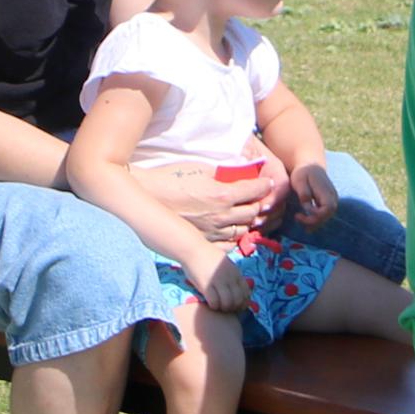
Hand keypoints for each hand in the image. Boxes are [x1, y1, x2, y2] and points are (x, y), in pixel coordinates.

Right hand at [141, 159, 284, 240]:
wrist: (148, 196)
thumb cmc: (172, 178)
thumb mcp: (201, 168)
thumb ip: (224, 172)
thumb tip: (239, 171)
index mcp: (223, 194)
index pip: (255, 190)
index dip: (265, 185)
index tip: (266, 182)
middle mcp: (221, 215)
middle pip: (253, 212)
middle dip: (260, 203)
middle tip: (258, 197)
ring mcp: (213, 231)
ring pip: (243, 230)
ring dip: (248, 221)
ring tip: (246, 213)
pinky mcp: (204, 241)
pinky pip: (229, 244)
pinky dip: (234, 237)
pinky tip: (231, 228)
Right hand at [195, 254, 252, 314]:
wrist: (193, 249)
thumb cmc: (208, 256)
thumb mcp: (226, 263)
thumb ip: (232, 274)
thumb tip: (237, 288)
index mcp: (236, 272)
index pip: (246, 292)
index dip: (243, 302)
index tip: (237, 306)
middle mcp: (229, 277)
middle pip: (238, 299)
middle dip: (234, 307)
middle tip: (227, 309)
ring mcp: (218, 281)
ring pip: (227, 302)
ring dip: (223, 308)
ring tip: (218, 307)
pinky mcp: (206, 285)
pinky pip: (214, 301)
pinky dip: (214, 306)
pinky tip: (210, 304)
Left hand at [287, 161, 340, 227]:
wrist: (310, 165)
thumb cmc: (303, 172)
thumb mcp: (299, 180)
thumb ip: (304, 194)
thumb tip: (307, 208)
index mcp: (327, 191)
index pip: (327, 209)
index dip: (314, 216)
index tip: (298, 214)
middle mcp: (333, 197)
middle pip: (328, 215)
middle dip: (313, 222)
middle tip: (297, 218)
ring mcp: (332, 200)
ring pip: (327, 217)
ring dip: (314, 223)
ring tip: (300, 222)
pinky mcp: (328, 202)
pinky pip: (325, 214)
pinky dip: (316, 220)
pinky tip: (306, 223)